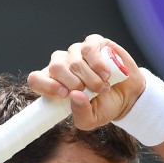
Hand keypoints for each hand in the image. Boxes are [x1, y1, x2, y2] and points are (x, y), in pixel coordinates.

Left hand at [27, 35, 145, 129]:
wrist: (128, 95)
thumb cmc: (104, 106)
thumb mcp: (92, 119)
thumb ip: (80, 113)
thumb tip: (74, 95)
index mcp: (54, 83)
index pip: (36, 78)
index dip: (46, 85)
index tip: (64, 94)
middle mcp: (62, 65)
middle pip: (55, 67)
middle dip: (74, 83)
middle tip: (90, 93)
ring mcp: (76, 52)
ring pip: (74, 60)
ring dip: (91, 78)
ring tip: (103, 87)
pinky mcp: (93, 43)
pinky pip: (88, 48)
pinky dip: (99, 65)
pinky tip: (107, 74)